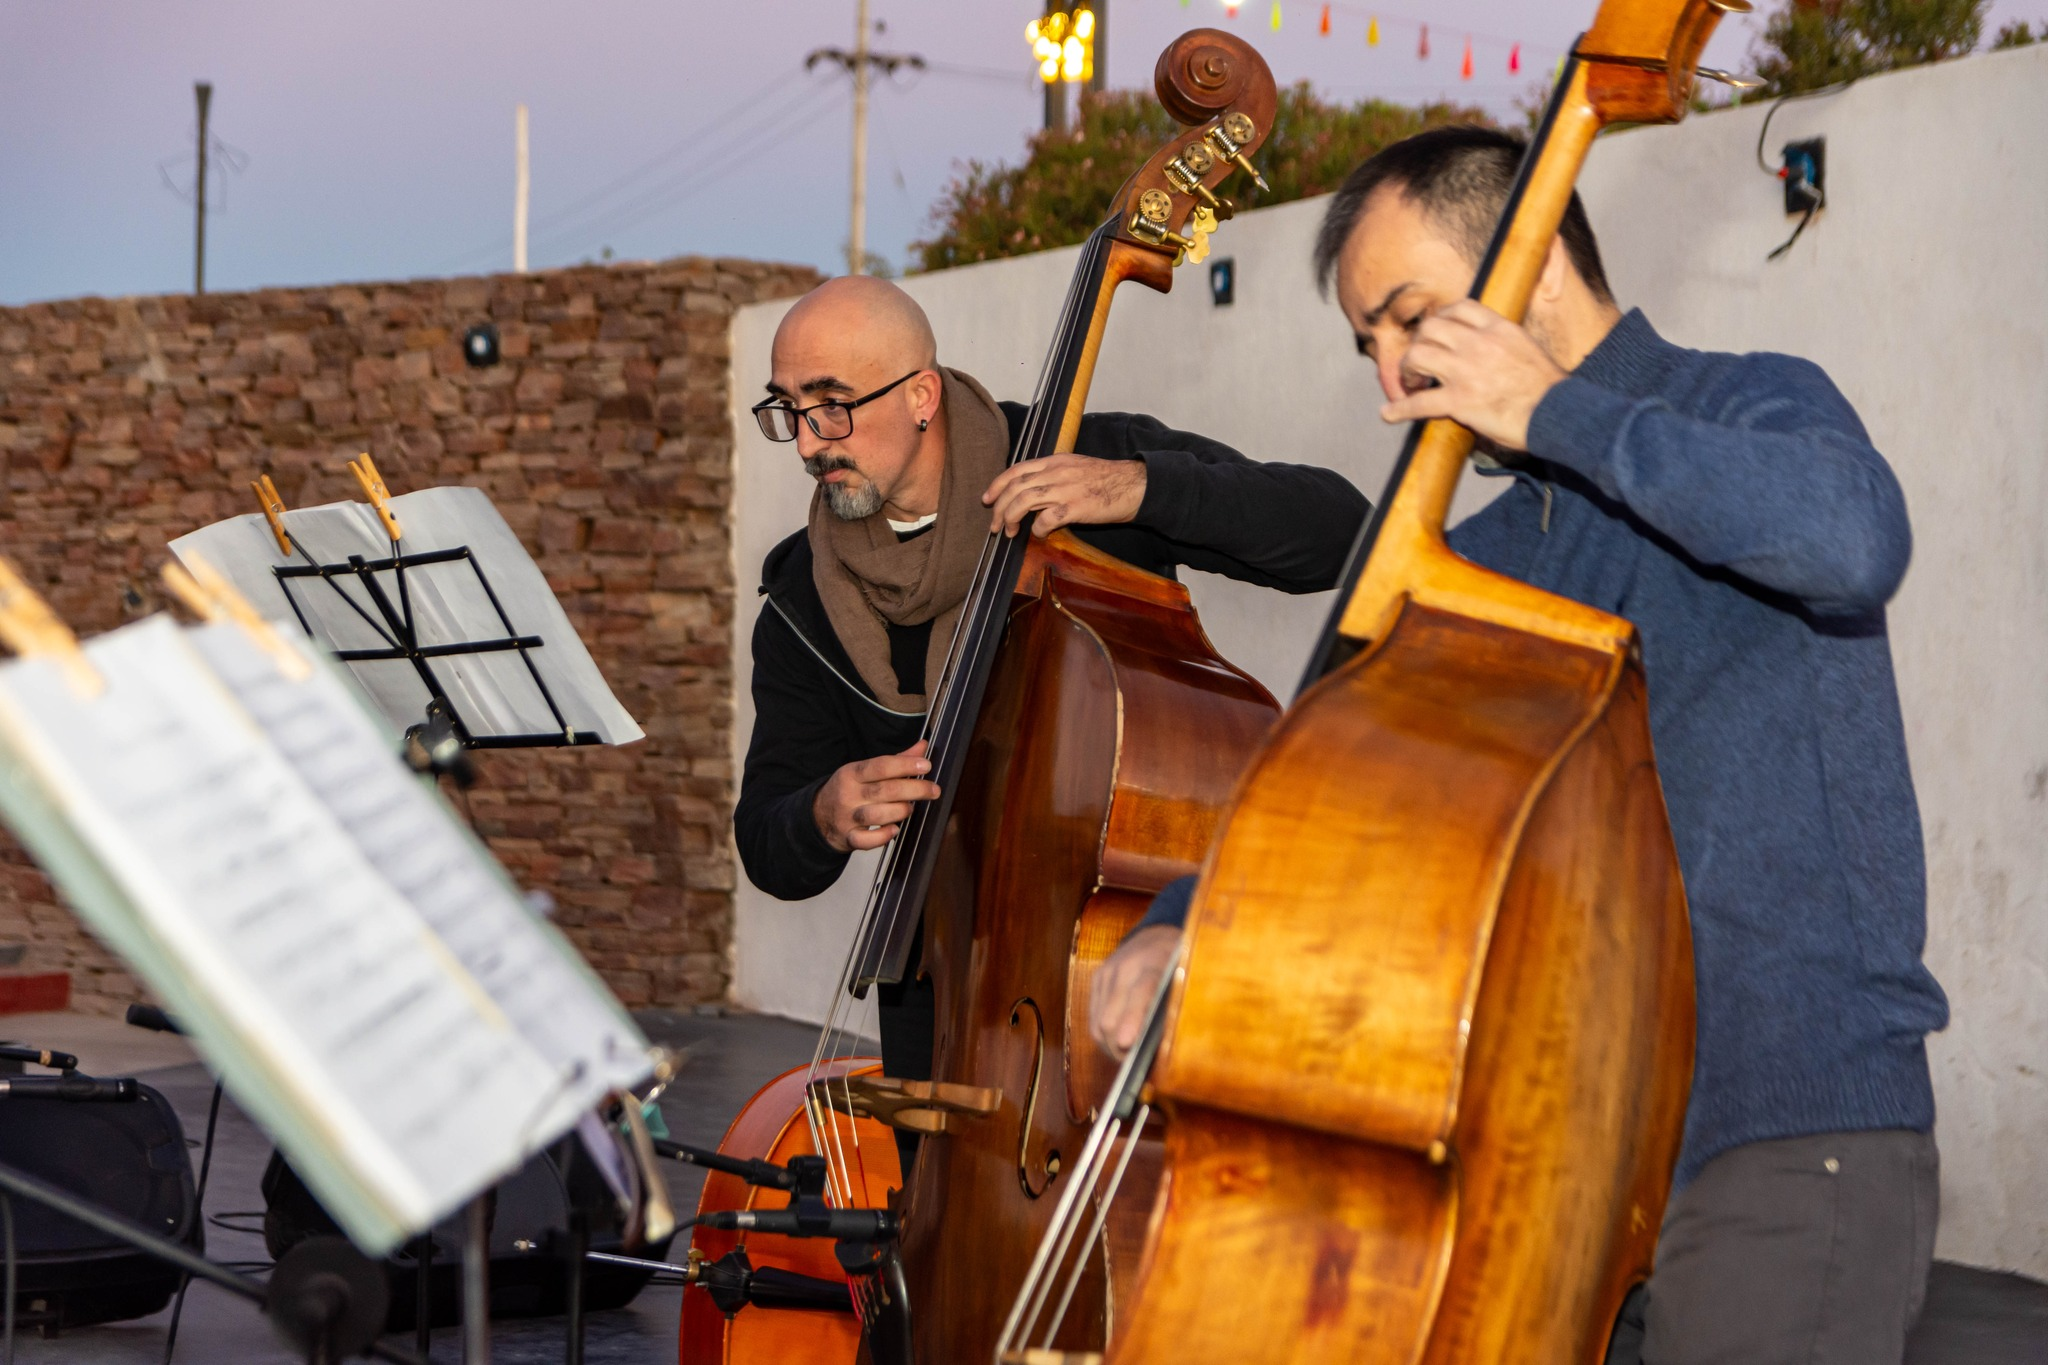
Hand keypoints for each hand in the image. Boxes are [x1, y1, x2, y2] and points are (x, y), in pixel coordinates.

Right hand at [812, 741, 939, 852]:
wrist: (818, 816)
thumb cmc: (848, 790)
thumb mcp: (865, 771)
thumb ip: (895, 761)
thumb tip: (921, 748)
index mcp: (852, 773)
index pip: (881, 766)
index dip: (905, 765)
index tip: (926, 766)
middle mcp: (849, 794)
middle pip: (884, 790)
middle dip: (914, 789)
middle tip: (934, 790)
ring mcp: (847, 817)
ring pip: (876, 815)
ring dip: (900, 811)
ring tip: (911, 808)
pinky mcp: (848, 837)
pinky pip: (865, 840)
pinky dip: (881, 837)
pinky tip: (894, 830)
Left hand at [982, 454, 1145, 538]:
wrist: (1133, 485)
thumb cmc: (1105, 479)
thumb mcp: (1074, 466)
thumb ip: (1052, 475)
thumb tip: (1030, 491)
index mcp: (1054, 461)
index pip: (1017, 470)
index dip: (997, 484)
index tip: (987, 498)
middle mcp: (1056, 472)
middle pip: (1015, 487)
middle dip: (999, 507)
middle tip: (995, 524)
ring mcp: (1065, 489)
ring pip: (1024, 501)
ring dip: (1010, 518)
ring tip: (1008, 532)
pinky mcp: (1076, 507)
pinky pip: (1046, 519)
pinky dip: (1037, 529)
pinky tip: (1039, 534)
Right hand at [1089, 924, 1179, 1057]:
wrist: (1156, 935)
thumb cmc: (1178, 965)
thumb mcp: (1187, 978)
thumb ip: (1178, 1006)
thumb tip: (1168, 1046)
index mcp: (1155, 964)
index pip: (1141, 992)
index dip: (1133, 1020)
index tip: (1127, 1043)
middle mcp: (1126, 967)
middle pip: (1111, 1017)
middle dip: (1119, 1047)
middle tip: (1133, 1064)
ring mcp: (1108, 972)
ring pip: (1099, 1023)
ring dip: (1110, 1045)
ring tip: (1125, 1056)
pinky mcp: (1097, 979)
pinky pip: (1093, 1018)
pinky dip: (1104, 1035)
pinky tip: (1118, 1041)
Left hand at [1378, 300, 1567, 452]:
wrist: (1559, 413)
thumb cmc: (1548, 388)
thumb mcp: (1528, 349)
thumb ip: (1504, 343)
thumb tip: (1490, 348)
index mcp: (1499, 329)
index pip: (1460, 307)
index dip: (1442, 318)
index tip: (1436, 331)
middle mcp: (1479, 344)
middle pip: (1431, 328)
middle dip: (1419, 343)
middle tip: (1420, 363)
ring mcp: (1466, 371)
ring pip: (1417, 355)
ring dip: (1407, 370)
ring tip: (1412, 384)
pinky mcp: (1460, 401)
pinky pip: (1419, 403)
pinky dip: (1399, 409)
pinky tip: (1388, 413)